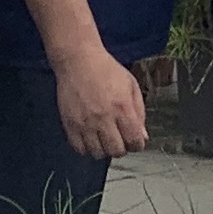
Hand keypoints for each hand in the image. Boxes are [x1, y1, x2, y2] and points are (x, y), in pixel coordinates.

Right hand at [51, 41, 150, 159]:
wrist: (78, 60)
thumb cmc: (105, 70)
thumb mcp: (131, 86)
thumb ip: (139, 113)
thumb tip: (142, 136)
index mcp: (122, 107)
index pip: (134, 141)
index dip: (137, 144)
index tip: (135, 141)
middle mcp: (103, 117)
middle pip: (116, 151)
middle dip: (122, 148)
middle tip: (119, 139)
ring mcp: (85, 122)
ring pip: (98, 153)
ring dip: (104, 149)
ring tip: (104, 138)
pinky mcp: (70, 124)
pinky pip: (79, 148)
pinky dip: (86, 148)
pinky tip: (90, 137)